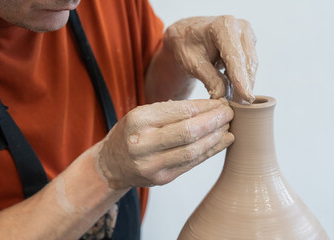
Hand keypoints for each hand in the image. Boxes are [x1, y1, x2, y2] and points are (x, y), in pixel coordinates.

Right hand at [93, 98, 233, 188]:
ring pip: (193, 150)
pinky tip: (222, 141)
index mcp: (138, 120)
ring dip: (215, 137)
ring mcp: (152, 164)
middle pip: (188, 131)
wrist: (112, 164)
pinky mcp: (162, 179)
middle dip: (214, 120)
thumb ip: (170, 112)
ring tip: (228, 126)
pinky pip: (191, 163)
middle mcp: (143, 143)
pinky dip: (210, 151)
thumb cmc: (130, 134)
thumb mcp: (141, 115)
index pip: (180, 111)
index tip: (220, 101)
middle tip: (229, 112)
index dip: (205, 106)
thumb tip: (208, 106)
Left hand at [163, 15, 257, 103]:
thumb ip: (209, 78)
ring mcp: (247, 35)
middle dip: (245, 86)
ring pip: (251, 66)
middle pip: (248, 62)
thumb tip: (223, 97)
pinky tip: (234, 91)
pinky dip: (242, 80)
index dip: (241, 79)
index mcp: (223, 26)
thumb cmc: (186, 45)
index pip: (235, 57)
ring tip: (235, 102)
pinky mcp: (249, 45)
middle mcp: (240, 27)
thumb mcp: (192, 63)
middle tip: (239, 107)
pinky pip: (248, 66)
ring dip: (245, 84)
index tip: (246, 98)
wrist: (187, 34)